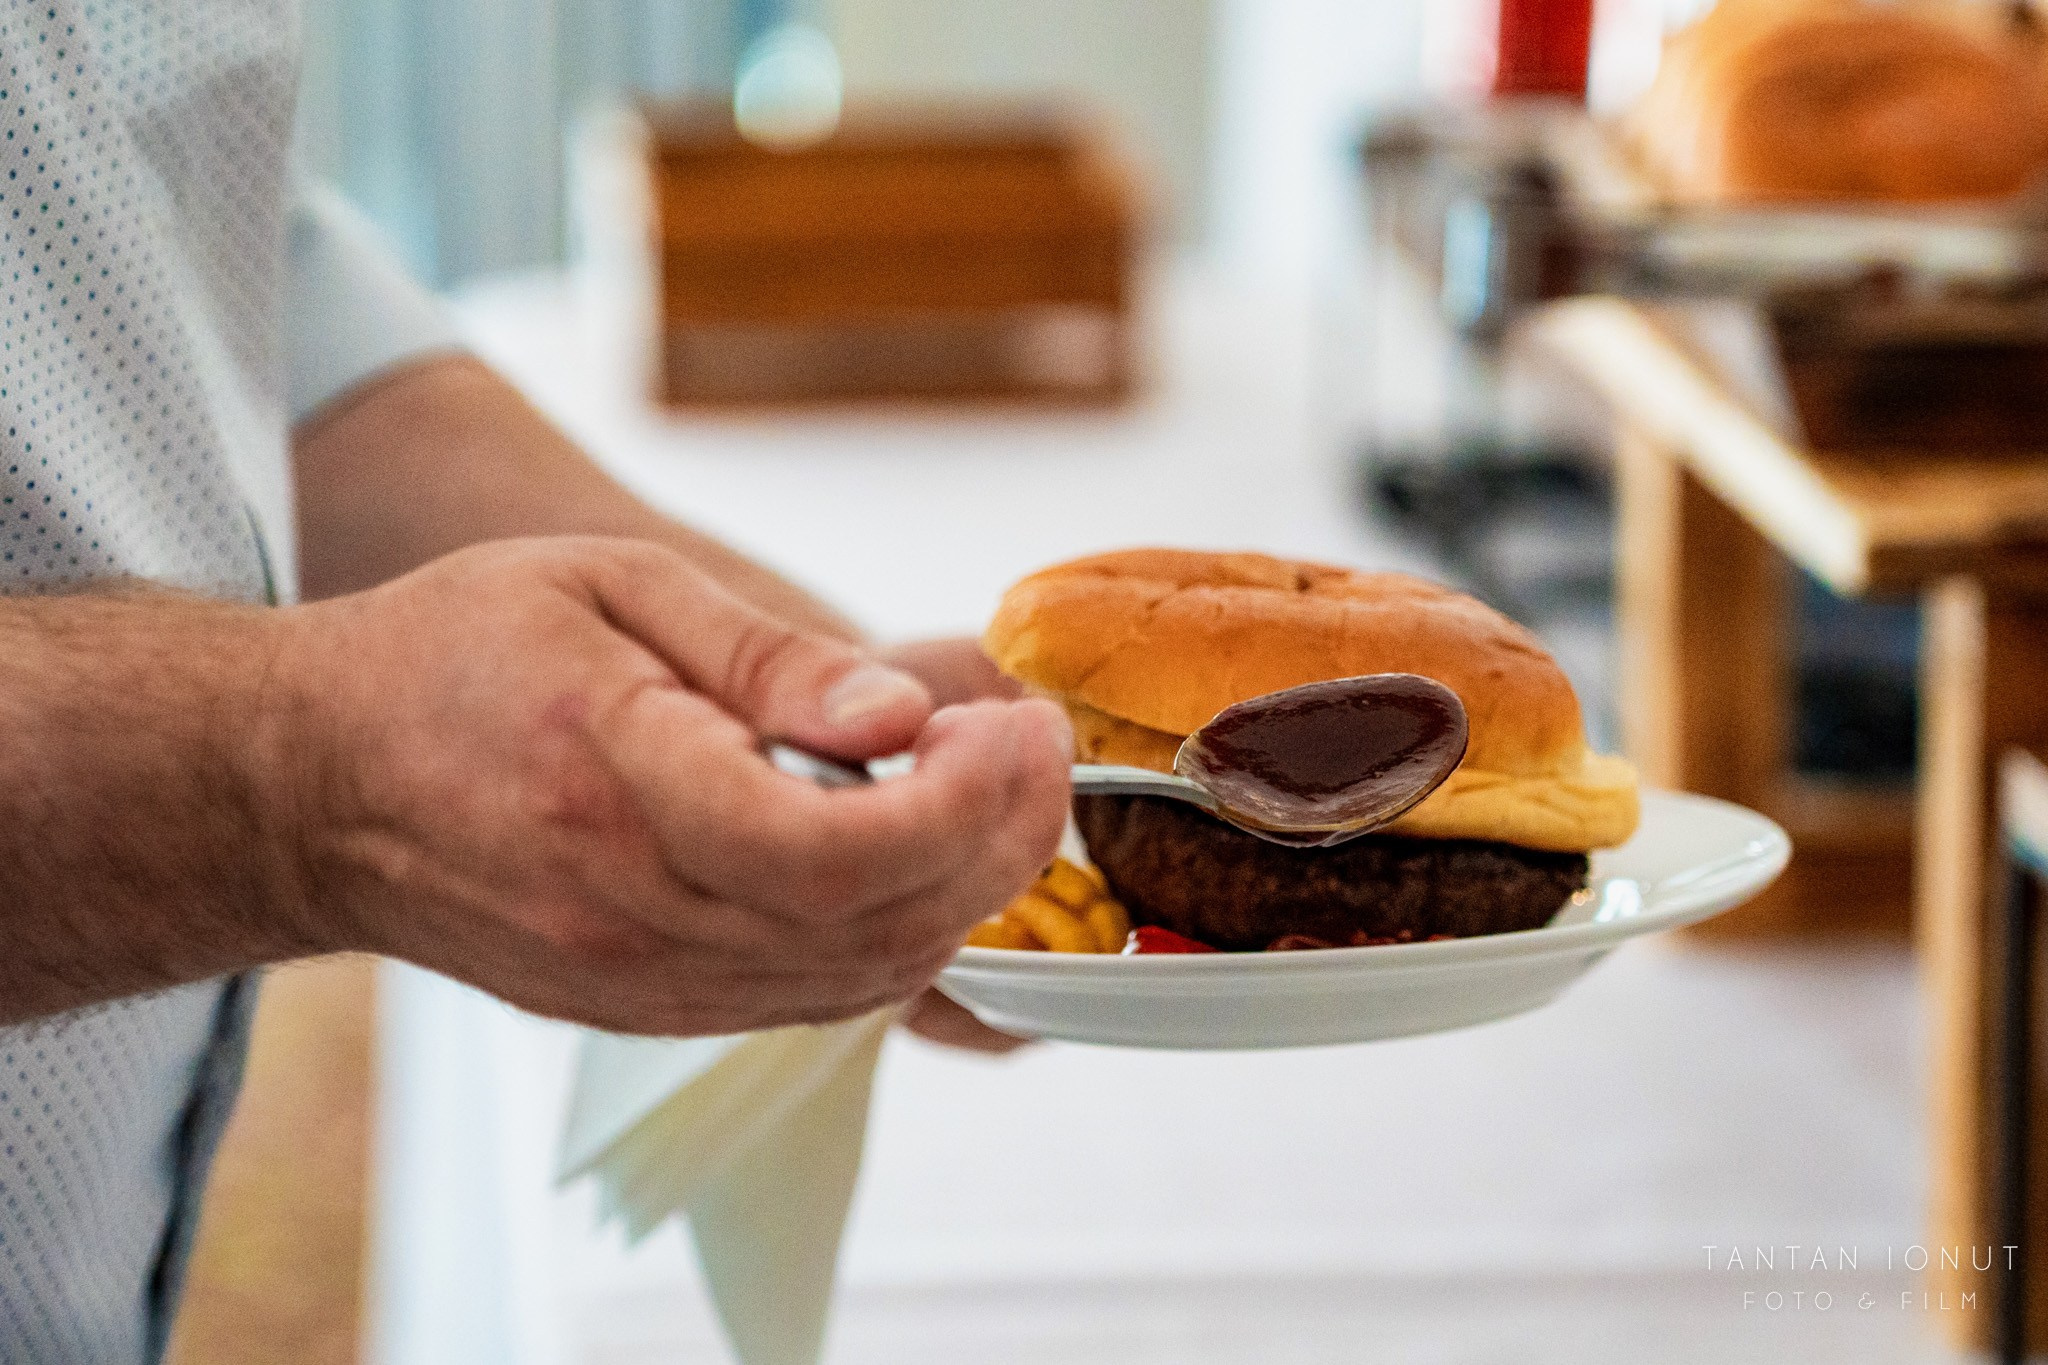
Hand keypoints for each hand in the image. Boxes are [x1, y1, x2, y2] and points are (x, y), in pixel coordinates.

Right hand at [272, 538, 1072, 1035]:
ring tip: (993, 791)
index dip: (961, 802)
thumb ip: (767, 658)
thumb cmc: (453, 656)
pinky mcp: (645, 1009)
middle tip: (1035, 749)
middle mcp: (630, 915)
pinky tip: (917, 854)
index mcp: (615, 788)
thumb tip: (904, 716)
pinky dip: (893, 934)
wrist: (312, 785)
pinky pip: (809, 996)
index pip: (832, 850)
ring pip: (856, 977)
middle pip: (873, 926)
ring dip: (960, 891)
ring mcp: (637, 981)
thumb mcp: (607, 586)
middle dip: (996, 840)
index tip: (1018, 726)